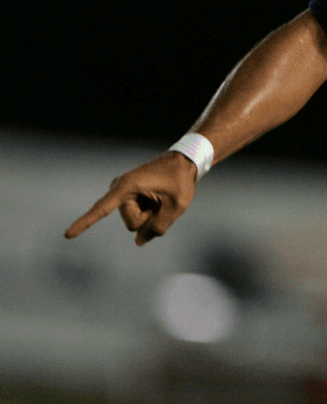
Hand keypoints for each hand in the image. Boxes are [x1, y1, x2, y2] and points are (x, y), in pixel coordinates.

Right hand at [64, 151, 197, 245]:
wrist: (183, 161)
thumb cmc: (180, 180)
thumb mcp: (177, 206)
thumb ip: (159, 226)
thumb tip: (138, 242)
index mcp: (127, 186)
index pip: (102, 209)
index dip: (84, 223)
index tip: (67, 235)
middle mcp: (119, 188)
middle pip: (132, 223)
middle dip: (149, 219)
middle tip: (163, 200)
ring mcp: (122, 192)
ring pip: (134, 222)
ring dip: (150, 214)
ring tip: (160, 197)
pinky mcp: (127, 196)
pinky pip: (136, 216)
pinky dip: (149, 212)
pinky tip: (157, 200)